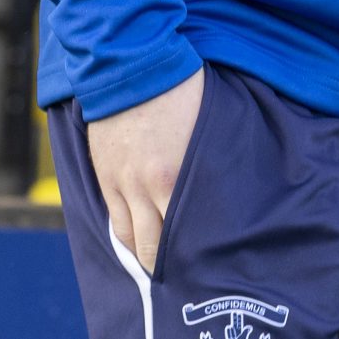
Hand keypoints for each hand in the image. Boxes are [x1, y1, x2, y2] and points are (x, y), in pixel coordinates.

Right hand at [85, 68, 203, 274]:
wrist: (129, 61)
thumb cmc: (180, 87)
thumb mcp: (207, 126)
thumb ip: (213, 165)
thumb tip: (234, 190)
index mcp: (177, 177)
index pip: (190, 234)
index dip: (199, 256)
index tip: (213, 269)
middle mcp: (147, 187)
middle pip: (157, 247)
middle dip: (172, 266)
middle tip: (189, 276)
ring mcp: (121, 183)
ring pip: (131, 240)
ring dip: (146, 256)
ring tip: (162, 268)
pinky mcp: (105, 175)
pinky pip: (113, 219)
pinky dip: (126, 236)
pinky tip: (138, 244)